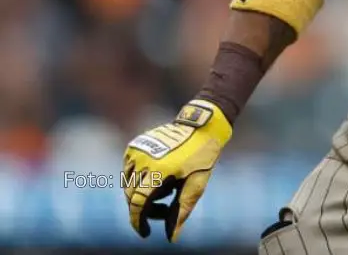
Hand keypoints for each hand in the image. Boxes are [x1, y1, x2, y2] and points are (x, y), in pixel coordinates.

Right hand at [122, 100, 231, 241]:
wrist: (201, 126)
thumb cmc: (202, 157)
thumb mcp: (197, 185)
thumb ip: (182, 210)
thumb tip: (171, 237)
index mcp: (159, 170)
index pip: (138, 203)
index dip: (138, 221)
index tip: (145, 233)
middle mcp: (143, 160)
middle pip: (132, 196)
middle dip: (145, 209)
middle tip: (165, 209)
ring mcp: (136, 151)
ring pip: (128, 185)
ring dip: (142, 195)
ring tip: (167, 190)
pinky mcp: (134, 146)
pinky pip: (129, 171)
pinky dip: (138, 181)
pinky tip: (159, 180)